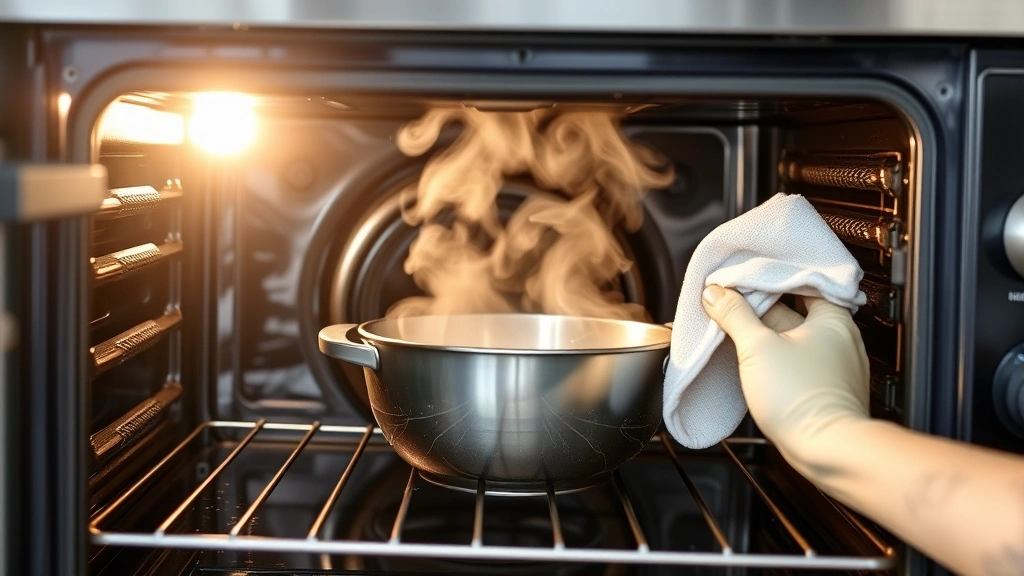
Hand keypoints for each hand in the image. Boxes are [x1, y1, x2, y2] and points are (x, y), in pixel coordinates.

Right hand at [700, 285, 870, 472]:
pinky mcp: (827, 388)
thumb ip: (734, 315)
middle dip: (763, 307)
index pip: (801, 281)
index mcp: (833, 317)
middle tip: (734, 305)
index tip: (743, 279)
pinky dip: (778, 356)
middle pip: (796, 309)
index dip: (769, 278)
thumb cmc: (802, 397)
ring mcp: (836, 365)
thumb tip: (715, 293)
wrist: (827, 449)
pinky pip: (799, 360)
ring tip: (740, 332)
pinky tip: (757, 362)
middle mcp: (841, 338)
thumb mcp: (757, 348)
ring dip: (769, 333)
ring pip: (796, 336)